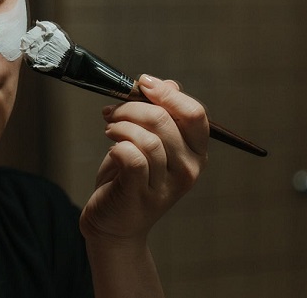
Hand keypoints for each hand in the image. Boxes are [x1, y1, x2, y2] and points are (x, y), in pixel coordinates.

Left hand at [79, 74, 208, 245]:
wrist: (115, 223)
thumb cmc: (131, 177)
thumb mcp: (151, 141)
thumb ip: (162, 113)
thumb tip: (168, 85)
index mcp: (196, 153)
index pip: (195, 114)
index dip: (167, 93)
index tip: (143, 83)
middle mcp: (188, 170)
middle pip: (165, 121)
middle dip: (132, 107)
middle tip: (113, 112)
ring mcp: (166, 186)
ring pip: (147, 138)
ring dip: (121, 125)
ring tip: (110, 129)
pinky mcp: (140, 195)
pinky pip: (132, 157)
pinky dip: (117, 145)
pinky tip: (111, 146)